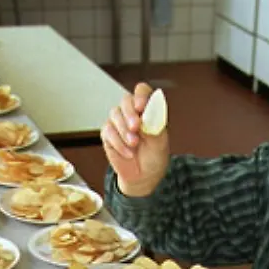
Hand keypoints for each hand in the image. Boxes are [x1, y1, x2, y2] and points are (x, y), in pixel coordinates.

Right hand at [101, 82, 169, 197]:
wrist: (144, 177)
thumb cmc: (154, 156)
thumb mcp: (160, 143)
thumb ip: (156, 126)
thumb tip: (149, 114)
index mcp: (147, 110)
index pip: (142, 91)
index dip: (140, 95)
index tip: (141, 107)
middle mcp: (132, 113)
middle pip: (126, 100)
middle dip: (130, 113)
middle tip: (136, 127)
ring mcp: (118, 122)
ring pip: (115, 114)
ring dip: (124, 130)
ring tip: (134, 144)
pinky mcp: (108, 134)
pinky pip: (108, 131)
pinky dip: (118, 143)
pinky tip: (128, 153)